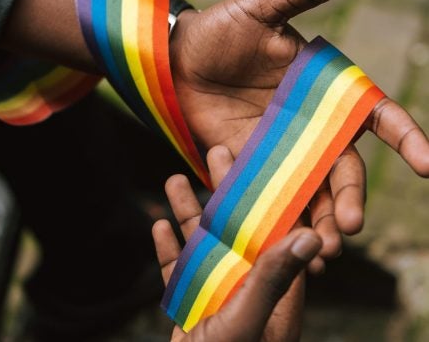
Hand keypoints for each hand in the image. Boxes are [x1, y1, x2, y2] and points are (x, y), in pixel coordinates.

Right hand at [154, 146, 321, 341]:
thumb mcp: (250, 317)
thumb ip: (275, 276)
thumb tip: (310, 235)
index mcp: (272, 283)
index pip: (271, 224)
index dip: (264, 189)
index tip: (255, 157)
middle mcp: (246, 281)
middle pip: (234, 223)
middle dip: (223, 187)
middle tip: (213, 150)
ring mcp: (216, 291)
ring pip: (201, 241)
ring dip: (187, 210)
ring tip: (172, 179)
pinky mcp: (190, 304)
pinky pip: (178, 269)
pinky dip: (168, 247)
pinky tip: (158, 225)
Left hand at [170, 0, 428, 264]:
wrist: (175, 56)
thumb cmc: (221, 27)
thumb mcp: (263, 5)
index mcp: (324, 89)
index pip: (375, 115)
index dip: (406, 138)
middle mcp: (309, 124)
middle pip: (343, 167)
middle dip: (350, 196)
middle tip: (347, 226)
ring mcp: (278, 148)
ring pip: (310, 191)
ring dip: (318, 221)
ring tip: (321, 250)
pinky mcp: (247, 163)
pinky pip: (267, 195)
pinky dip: (277, 220)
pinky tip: (279, 244)